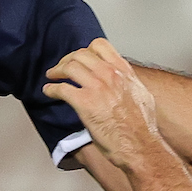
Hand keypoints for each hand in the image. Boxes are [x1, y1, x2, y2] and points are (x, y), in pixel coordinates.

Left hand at [45, 40, 160, 167]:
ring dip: (57, 71)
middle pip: (81, 54)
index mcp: (124, 72)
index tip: (79, 57)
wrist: (139, 145)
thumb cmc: (142, 127)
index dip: (85, 50)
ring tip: (52, 76)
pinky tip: (49, 92)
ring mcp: (97, 87)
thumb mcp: (142, 95)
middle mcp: (110, 75)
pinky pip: (62, 89)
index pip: (100, 46)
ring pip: (70, 67)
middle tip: (62, 67)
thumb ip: (129, 83)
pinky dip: (51, 89)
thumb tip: (124, 81)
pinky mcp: (84, 103)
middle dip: (67, 59)